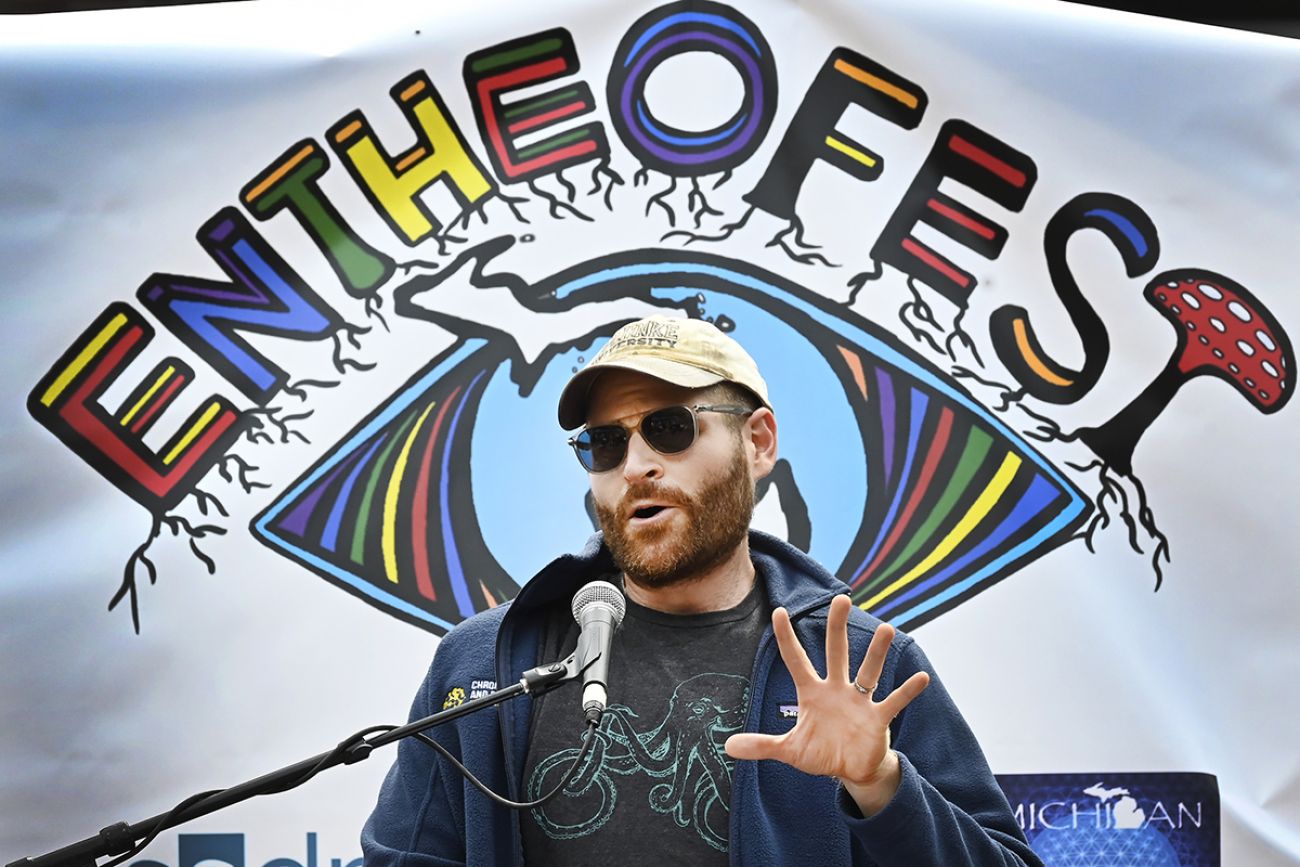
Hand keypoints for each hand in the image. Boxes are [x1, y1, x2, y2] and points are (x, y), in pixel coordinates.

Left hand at [724, 595, 929, 813]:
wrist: (851, 770)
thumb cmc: (822, 753)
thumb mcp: (790, 750)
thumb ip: (762, 745)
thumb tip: (728, 746)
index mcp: (812, 693)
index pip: (796, 659)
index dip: (786, 637)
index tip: (778, 611)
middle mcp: (837, 689)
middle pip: (837, 653)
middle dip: (838, 627)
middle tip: (841, 598)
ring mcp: (859, 702)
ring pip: (869, 671)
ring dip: (877, 652)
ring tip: (887, 628)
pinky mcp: (878, 718)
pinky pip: (894, 701)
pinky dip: (907, 691)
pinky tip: (921, 677)